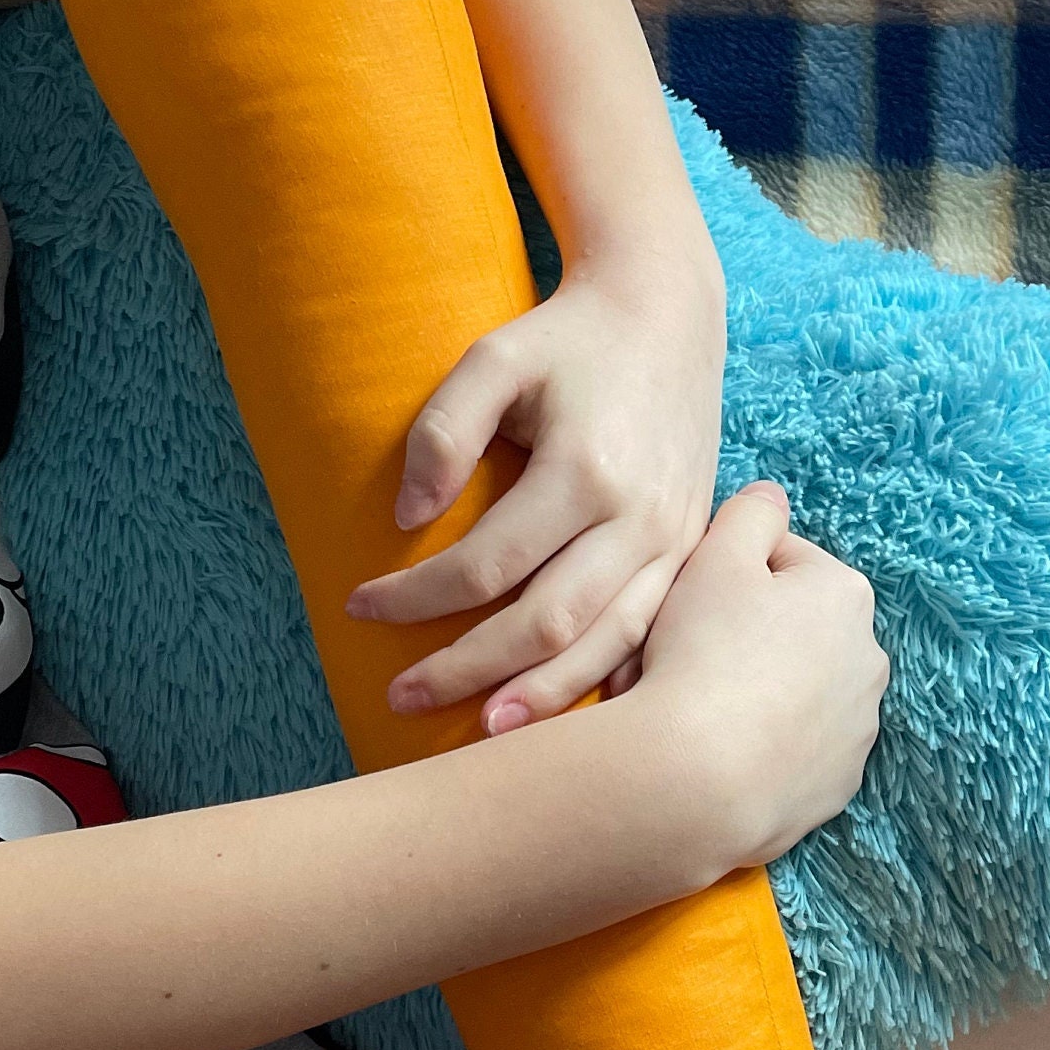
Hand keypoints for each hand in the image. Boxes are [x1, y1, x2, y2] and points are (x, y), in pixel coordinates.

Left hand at [345, 251, 726, 730]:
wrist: (668, 317)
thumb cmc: (569, 339)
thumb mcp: (495, 359)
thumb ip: (442, 431)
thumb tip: (407, 519)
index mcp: (586, 471)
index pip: (484, 565)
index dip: (414, 597)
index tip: (357, 604)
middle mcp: (639, 517)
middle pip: (544, 624)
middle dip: (467, 670)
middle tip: (401, 697)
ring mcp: (675, 541)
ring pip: (604, 644)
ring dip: (540, 696)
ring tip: (481, 732)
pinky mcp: (691, 551)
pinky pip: (649, 635)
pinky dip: (606, 678)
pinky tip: (566, 711)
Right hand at [635, 483, 891, 871]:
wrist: (697, 780)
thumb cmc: (704, 655)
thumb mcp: (717, 555)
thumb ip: (750, 512)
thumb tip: (770, 498)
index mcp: (845, 594)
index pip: (778, 561)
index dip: (724, 575)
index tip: (688, 605)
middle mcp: (869, 659)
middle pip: (792, 630)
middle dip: (748, 636)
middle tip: (688, 656)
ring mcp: (858, 729)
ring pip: (798, 692)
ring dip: (760, 691)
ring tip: (702, 708)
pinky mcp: (838, 785)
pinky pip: (797, 750)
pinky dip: (767, 746)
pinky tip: (723, 750)